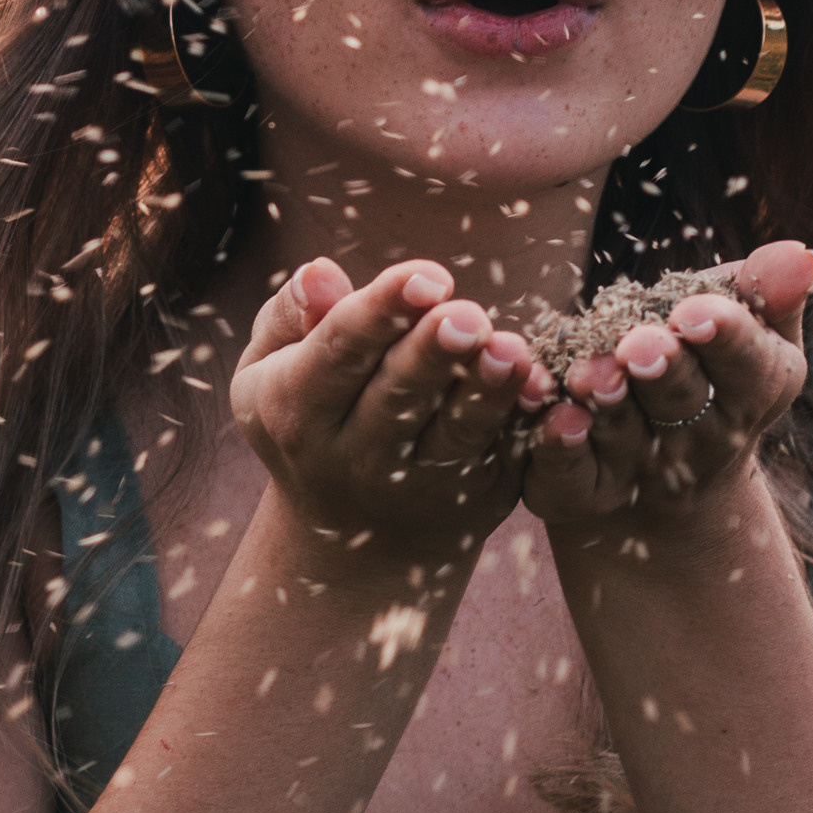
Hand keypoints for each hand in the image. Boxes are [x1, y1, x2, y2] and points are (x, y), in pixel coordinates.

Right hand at [230, 256, 552, 573]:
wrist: (353, 540)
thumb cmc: (312, 418)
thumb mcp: (270, 372)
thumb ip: (290, 317)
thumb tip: (320, 272)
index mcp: (298, 412)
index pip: (338, 353)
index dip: (380, 313)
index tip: (424, 277)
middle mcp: (356, 456)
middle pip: (398, 396)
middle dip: (434, 353)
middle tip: (467, 316)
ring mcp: (419, 485)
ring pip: (457, 433)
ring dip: (487, 391)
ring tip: (512, 351)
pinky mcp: (475, 499)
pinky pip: (504, 456)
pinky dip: (524, 424)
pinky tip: (542, 388)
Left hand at [521, 241, 812, 555]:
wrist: (667, 484)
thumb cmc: (711, 372)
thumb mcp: (753, 332)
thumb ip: (769, 291)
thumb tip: (805, 253)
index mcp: (750, 393)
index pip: (747, 364)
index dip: (723, 337)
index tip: (696, 313)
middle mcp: (700, 441)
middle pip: (680, 400)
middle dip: (661, 369)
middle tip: (638, 345)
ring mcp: (642, 471)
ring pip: (622, 433)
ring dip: (604, 403)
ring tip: (585, 373)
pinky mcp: (585, 492)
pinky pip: (571, 474)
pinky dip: (559, 447)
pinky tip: (551, 415)